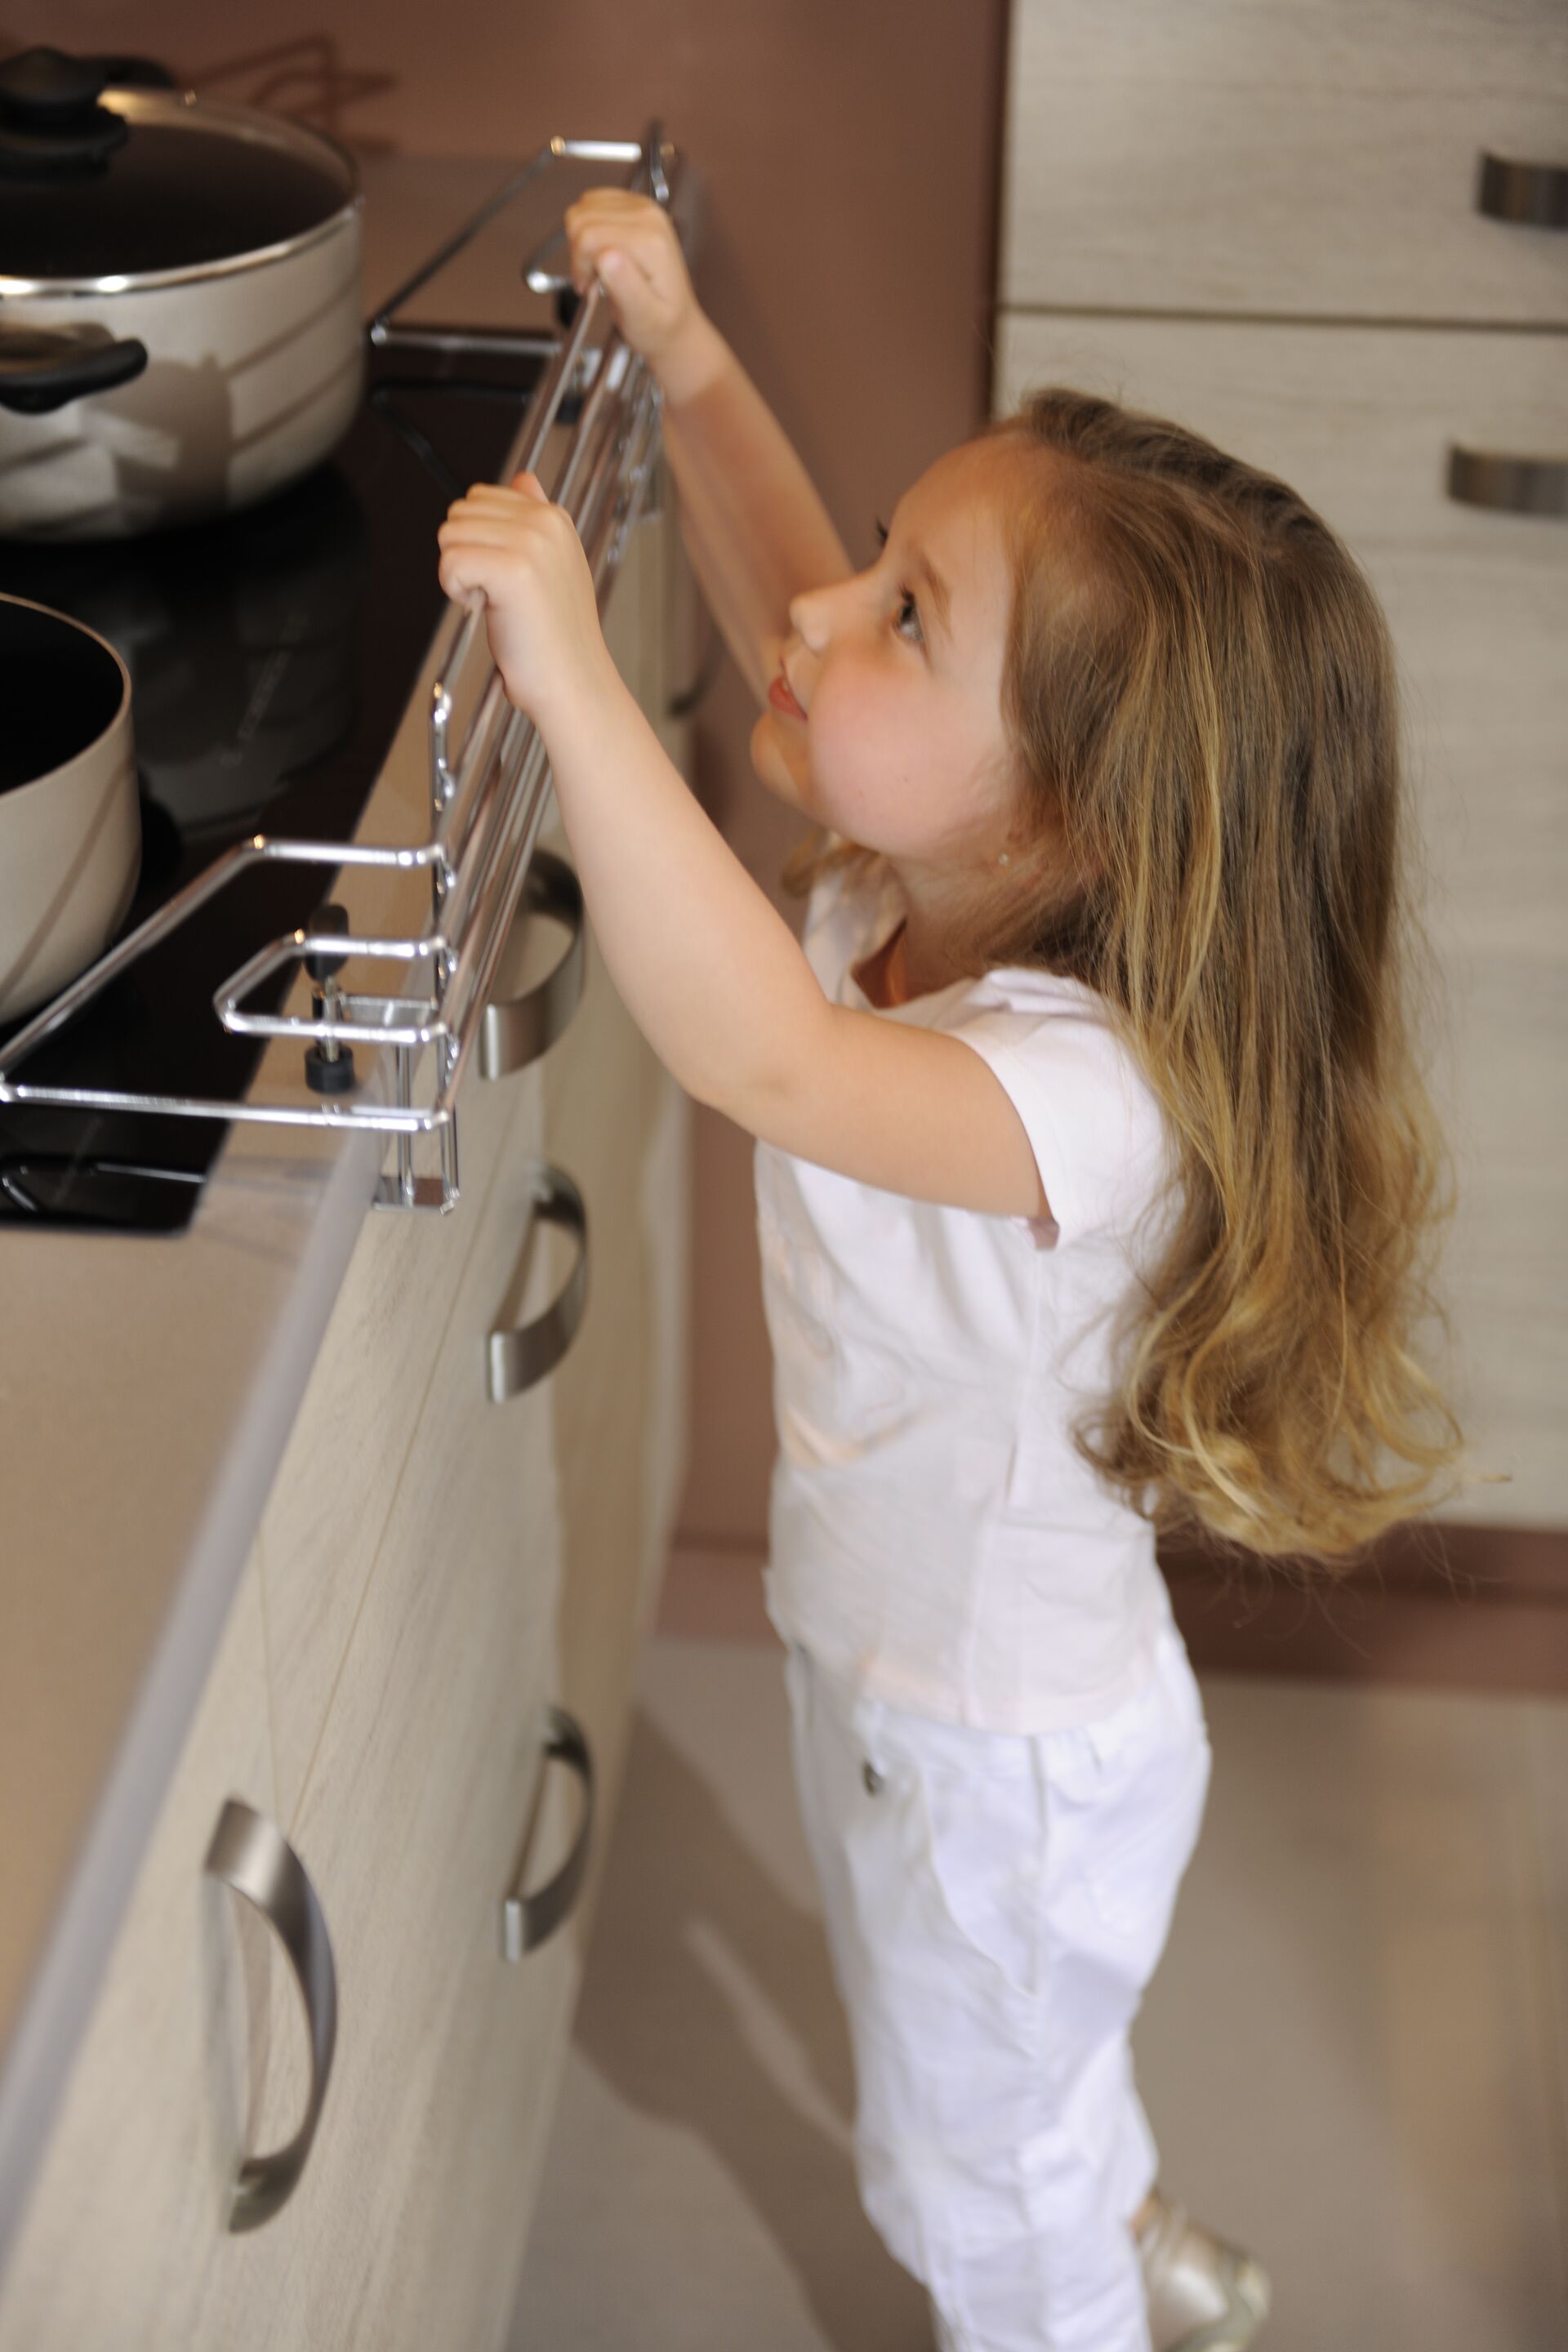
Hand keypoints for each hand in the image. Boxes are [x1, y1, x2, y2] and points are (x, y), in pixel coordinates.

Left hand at [435, 471, 609, 726]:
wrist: (573, 683)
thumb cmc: (555, 638)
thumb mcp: (553, 564)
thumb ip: (533, 520)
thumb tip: (522, 478)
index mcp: (554, 517)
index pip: (481, 498)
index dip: (477, 540)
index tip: (503, 576)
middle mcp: (544, 522)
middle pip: (459, 512)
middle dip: (464, 553)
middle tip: (495, 592)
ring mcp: (531, 544)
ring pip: (450, 535)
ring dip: (458, 574)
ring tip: (494, 603)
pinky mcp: (513, 570)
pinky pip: (450, 562)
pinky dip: (455, 591)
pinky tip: (487, 610)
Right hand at [563, 187, 717, 399]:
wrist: (676, 322)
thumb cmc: (659, 324)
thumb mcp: (642, 318)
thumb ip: (625, 287)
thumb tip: (606, 256)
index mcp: (650, 242)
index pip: (588, 234)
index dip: (579, 264)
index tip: (589, 289)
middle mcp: (648, 216)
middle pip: (582, 217)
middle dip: (578, 253)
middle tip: (592, 281)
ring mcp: (641, 207)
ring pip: (583, 208)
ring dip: (581, 242)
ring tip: (597, 270)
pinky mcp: (634, 206)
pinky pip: (592, 204)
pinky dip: (588, 230)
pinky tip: (600, 255)